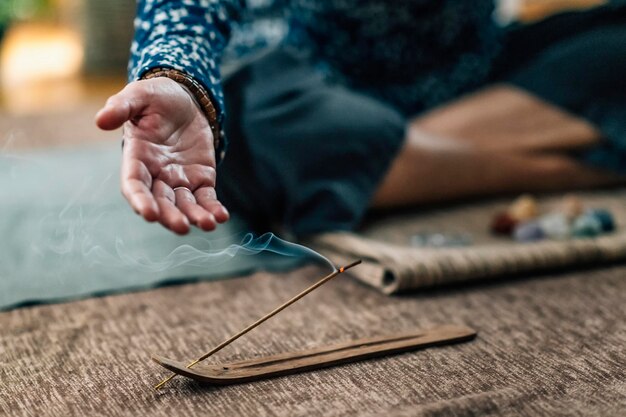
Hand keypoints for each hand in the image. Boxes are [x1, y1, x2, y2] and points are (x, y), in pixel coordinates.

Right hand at [95, 77, 228, 233]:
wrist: (184, 99)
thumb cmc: (155, 97)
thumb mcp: (139, 95)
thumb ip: (121, 107)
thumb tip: (101, 121)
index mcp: (136, 158)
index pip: (134, 184)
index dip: (140, 200)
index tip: (148, 213)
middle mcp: (156, 175)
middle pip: (161, 201)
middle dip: (170, 215)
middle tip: (180, 227)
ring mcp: (179, 180)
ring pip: (184, 205)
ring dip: (194, 216)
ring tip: (207, 224)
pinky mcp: (201, 178)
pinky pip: (206, 198)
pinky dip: (213, 208)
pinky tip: (221, 217)